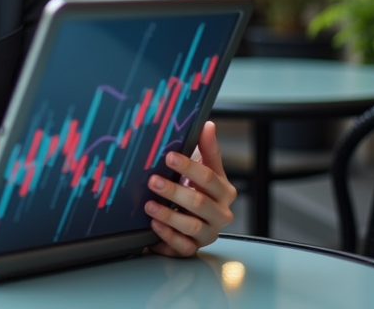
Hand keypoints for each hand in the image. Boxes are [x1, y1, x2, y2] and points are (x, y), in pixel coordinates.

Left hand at [144, 121, 235, 256]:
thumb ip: (206, 148)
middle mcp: (220, 214)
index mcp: (224, 191)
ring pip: (191, 226)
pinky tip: (154, 225)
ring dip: (168, 215)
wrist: (192, 217)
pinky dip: (168, 236)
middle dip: (174, 191)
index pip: (208, 177)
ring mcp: (208, 233)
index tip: (169, 156)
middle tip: (153, 180)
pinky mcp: (193, 247)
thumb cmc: (197, 188)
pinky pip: (183, 246)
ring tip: (149, 205)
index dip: (188, 166)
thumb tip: (208, 125)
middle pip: (199, 203)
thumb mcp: (204, 167)